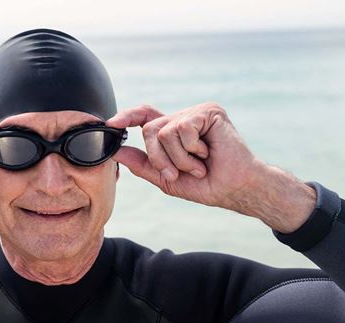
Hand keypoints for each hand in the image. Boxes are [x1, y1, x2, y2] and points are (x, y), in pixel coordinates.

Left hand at [106, 102, 268, 210]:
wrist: (234, 189)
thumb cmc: (206, 184)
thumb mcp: (166, 178)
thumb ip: (142, 163)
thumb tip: (116, 151)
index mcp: (174, 131)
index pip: (145, 116)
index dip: (126, 117)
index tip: (110, 124)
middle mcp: (184, 118)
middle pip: (150, 128)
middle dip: (158, 157)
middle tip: (177, 173)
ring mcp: (196, 113)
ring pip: (164, 131)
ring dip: (178, 158)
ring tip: (198, 164)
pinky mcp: (209, 111)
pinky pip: (182, 129)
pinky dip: (190, 149)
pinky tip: (207, 154)